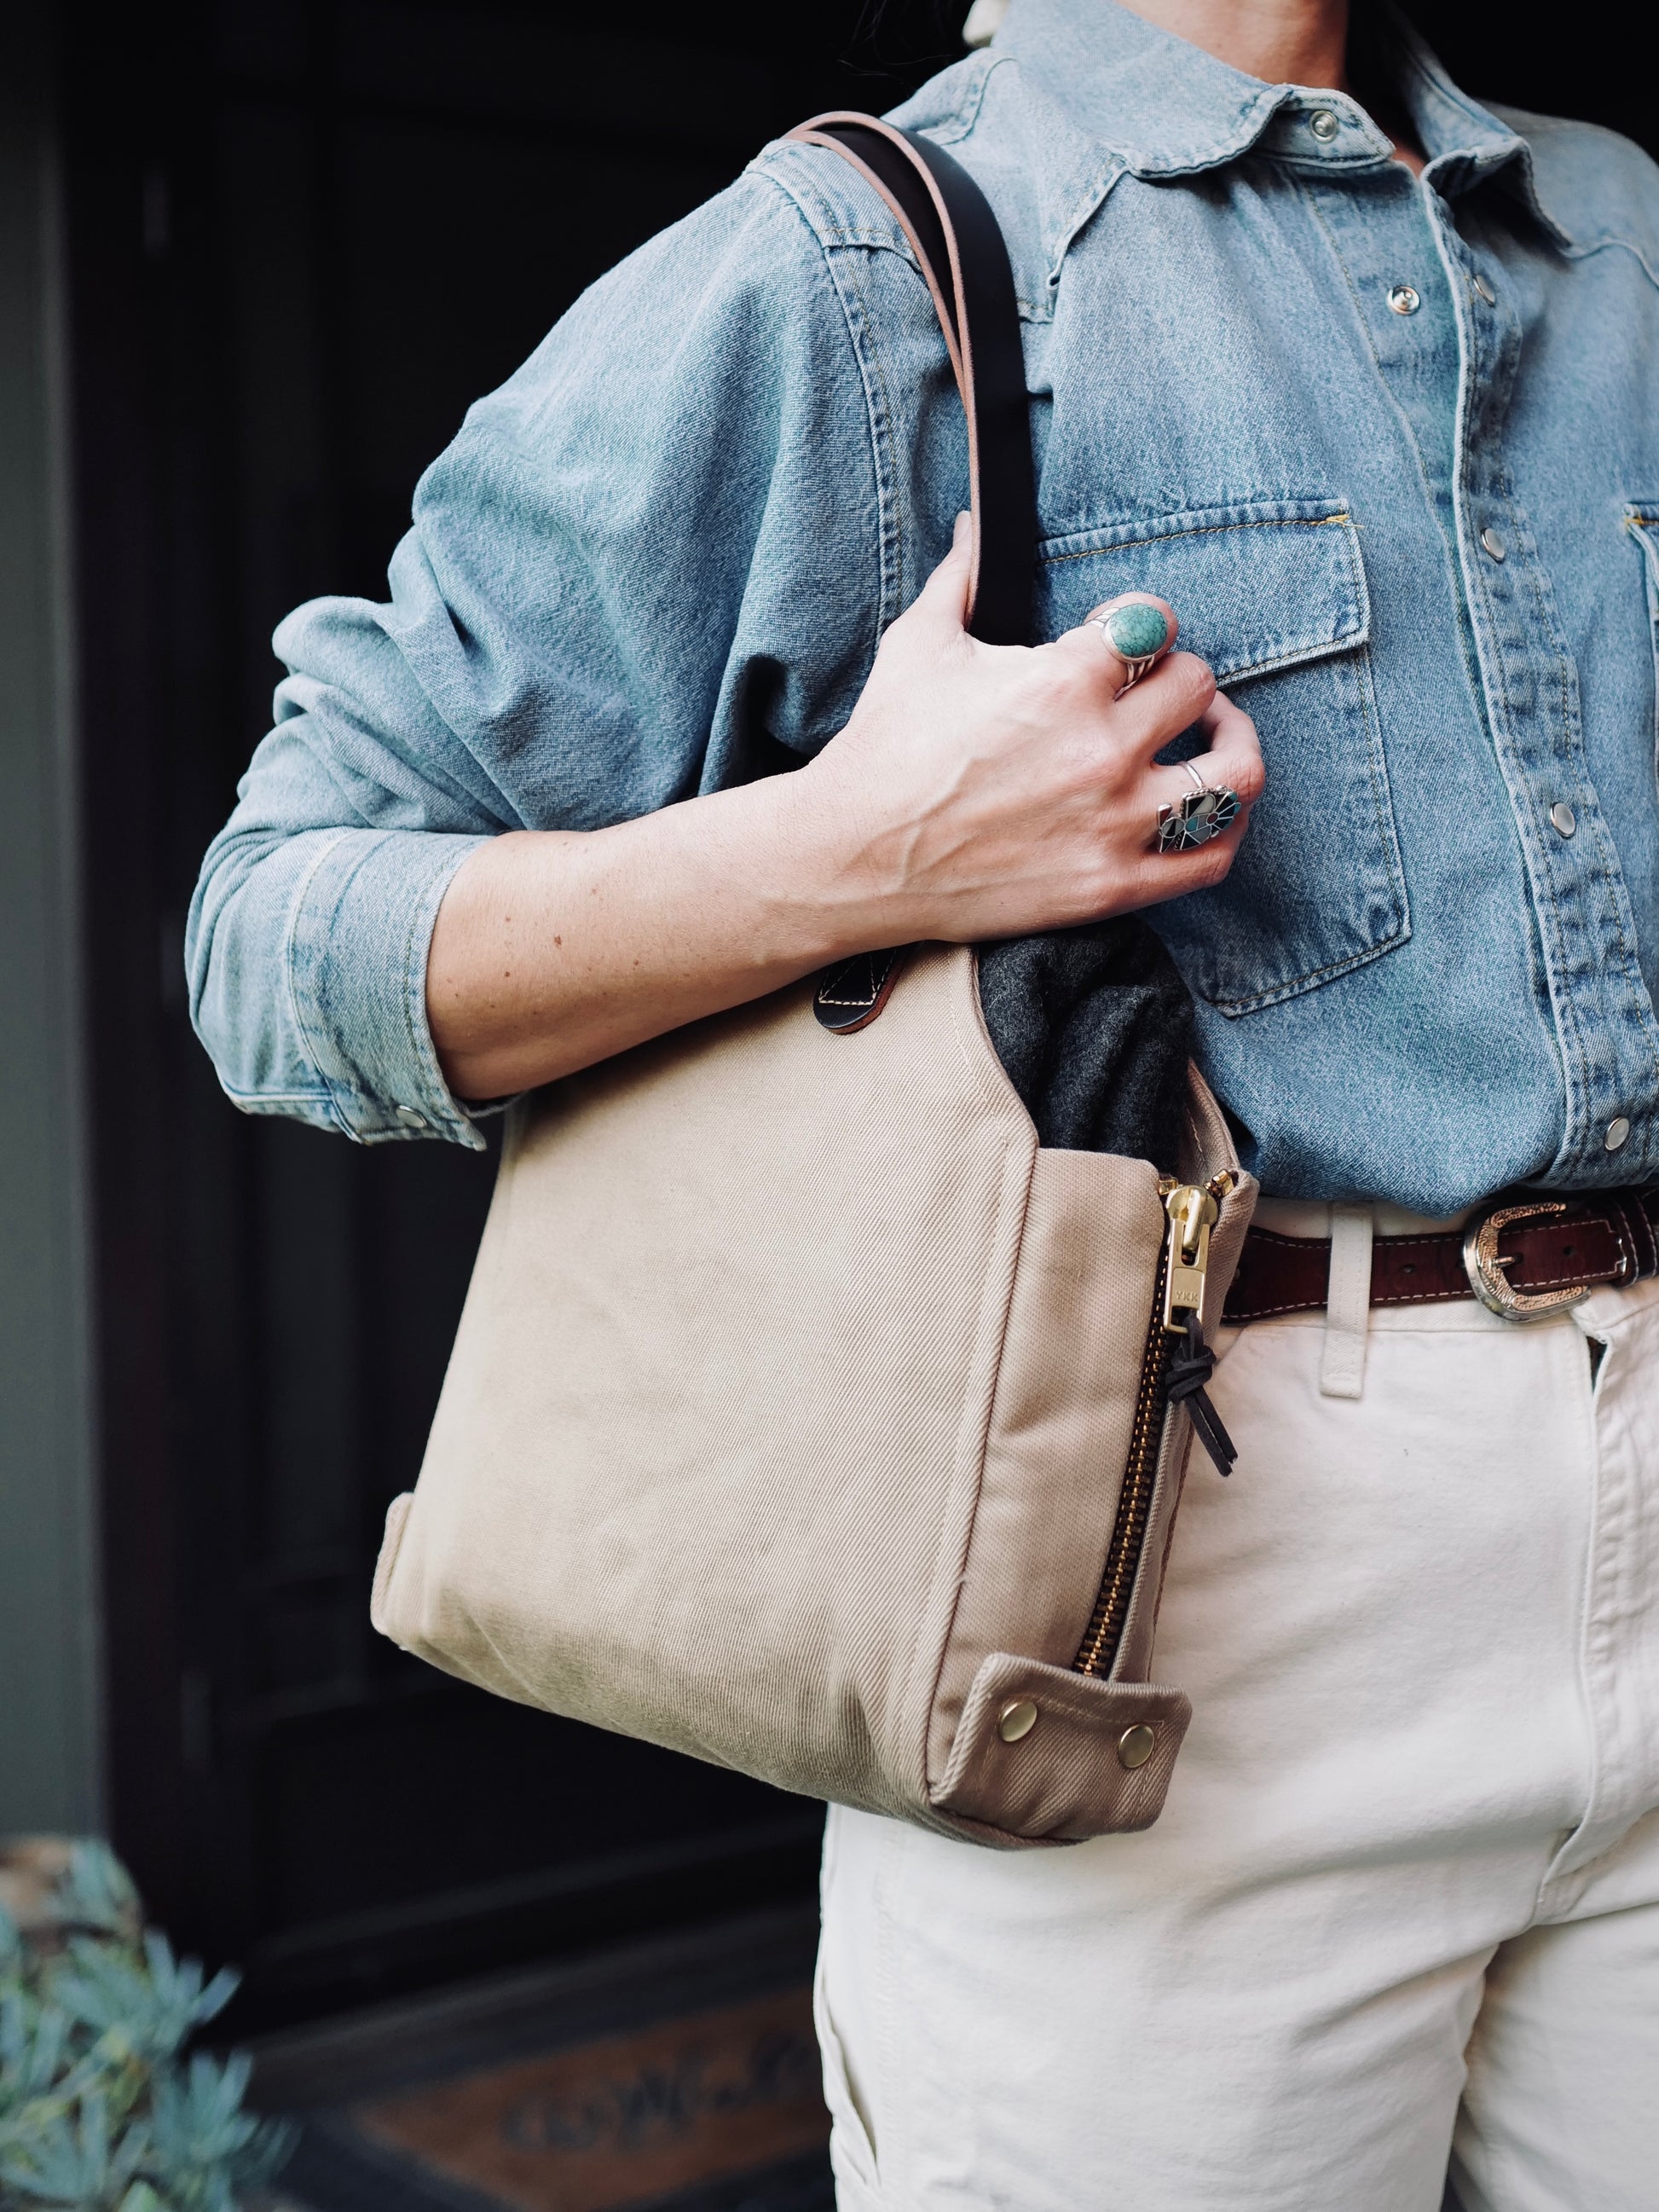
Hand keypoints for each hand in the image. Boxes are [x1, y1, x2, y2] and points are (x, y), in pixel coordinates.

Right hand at [784, 514, 1264, 945]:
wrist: (854, 857)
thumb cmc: (883, 748)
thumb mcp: (918, 646)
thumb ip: (961, 579)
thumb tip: (971, 525)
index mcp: (1063, 681)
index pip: (1155, 623)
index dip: (1141, 623)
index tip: (1119, 641)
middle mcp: (1104, 750)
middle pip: (1199, 686)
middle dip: (1178, 678)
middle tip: (1155, 690)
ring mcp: (1115, 823)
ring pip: (1234, 776)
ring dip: (1234, 746)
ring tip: (1214, 738)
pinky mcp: (1111, 885)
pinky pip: (1210, 859)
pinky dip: (1225, 832)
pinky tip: (1207, 811)